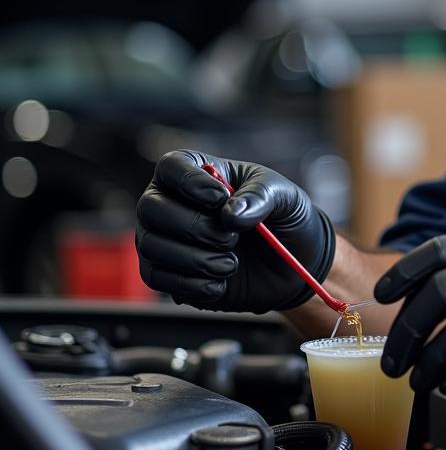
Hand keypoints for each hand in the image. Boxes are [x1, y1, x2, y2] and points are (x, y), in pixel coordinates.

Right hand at [136, 150, 335, 312]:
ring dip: (195, 259)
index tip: (220, 198)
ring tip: (231, 263)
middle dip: (193, 226)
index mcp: (199, 174)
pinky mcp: (168, 273)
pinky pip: (159, 278)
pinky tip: (220, 283)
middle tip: (231, 238)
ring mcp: (166, 239)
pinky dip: (192, 284)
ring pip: (151, 246)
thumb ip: (260, 196)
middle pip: (151, 207)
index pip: (171, 166)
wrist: (291, 265)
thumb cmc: (283, 218)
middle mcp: (173, 203)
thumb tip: (229, 213)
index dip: (189, 182)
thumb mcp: (285, 196)